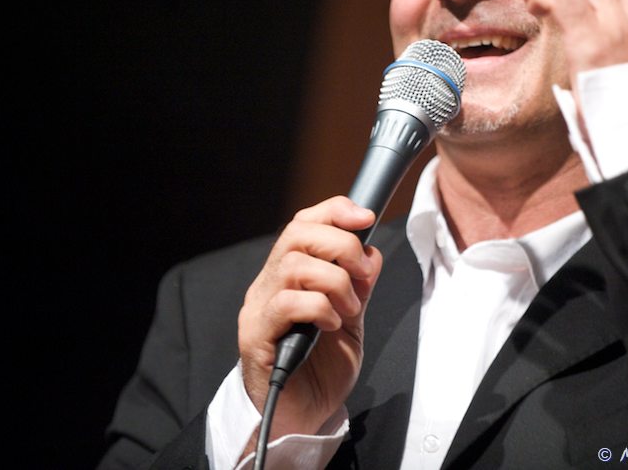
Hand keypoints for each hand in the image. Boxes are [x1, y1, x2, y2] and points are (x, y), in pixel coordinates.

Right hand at [238, 196, 382, 440]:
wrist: (300, 416)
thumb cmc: (320, 369)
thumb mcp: (350, 319)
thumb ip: (358, 286)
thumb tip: (371, 252)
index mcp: (290, 275)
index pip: (303, 223)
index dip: (335, 211)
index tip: (367, 217)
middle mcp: (269, 284)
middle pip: (297, 234)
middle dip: (341, 245)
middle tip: (362, 274)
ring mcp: (259, 309)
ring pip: (293, 265)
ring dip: (334, 282)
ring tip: (347, 309)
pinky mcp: (256, 337)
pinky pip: (286, 303)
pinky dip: (319, 308)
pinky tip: (331, 326)